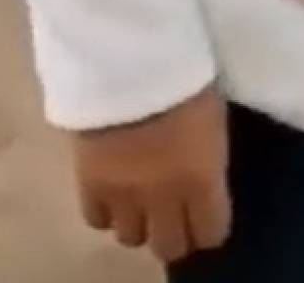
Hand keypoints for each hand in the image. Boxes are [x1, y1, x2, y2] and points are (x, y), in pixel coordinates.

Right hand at [72, 84, 231, 265]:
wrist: (131, 56)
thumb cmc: (188, 74)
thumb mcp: (214, 117)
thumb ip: (209, 159)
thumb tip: (207, 183)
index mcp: (203, 178)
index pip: (211, 233)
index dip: (210, 228)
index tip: (209, 216)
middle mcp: (164, 197)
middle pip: (169, 247)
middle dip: (176, 233)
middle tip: (176, 214)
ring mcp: (123, 194)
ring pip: (131, 238)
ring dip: (139, 222)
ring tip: (142, 200)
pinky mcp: (89, 183)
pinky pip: (96, 220)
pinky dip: (107, 212)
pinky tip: (114, 192)